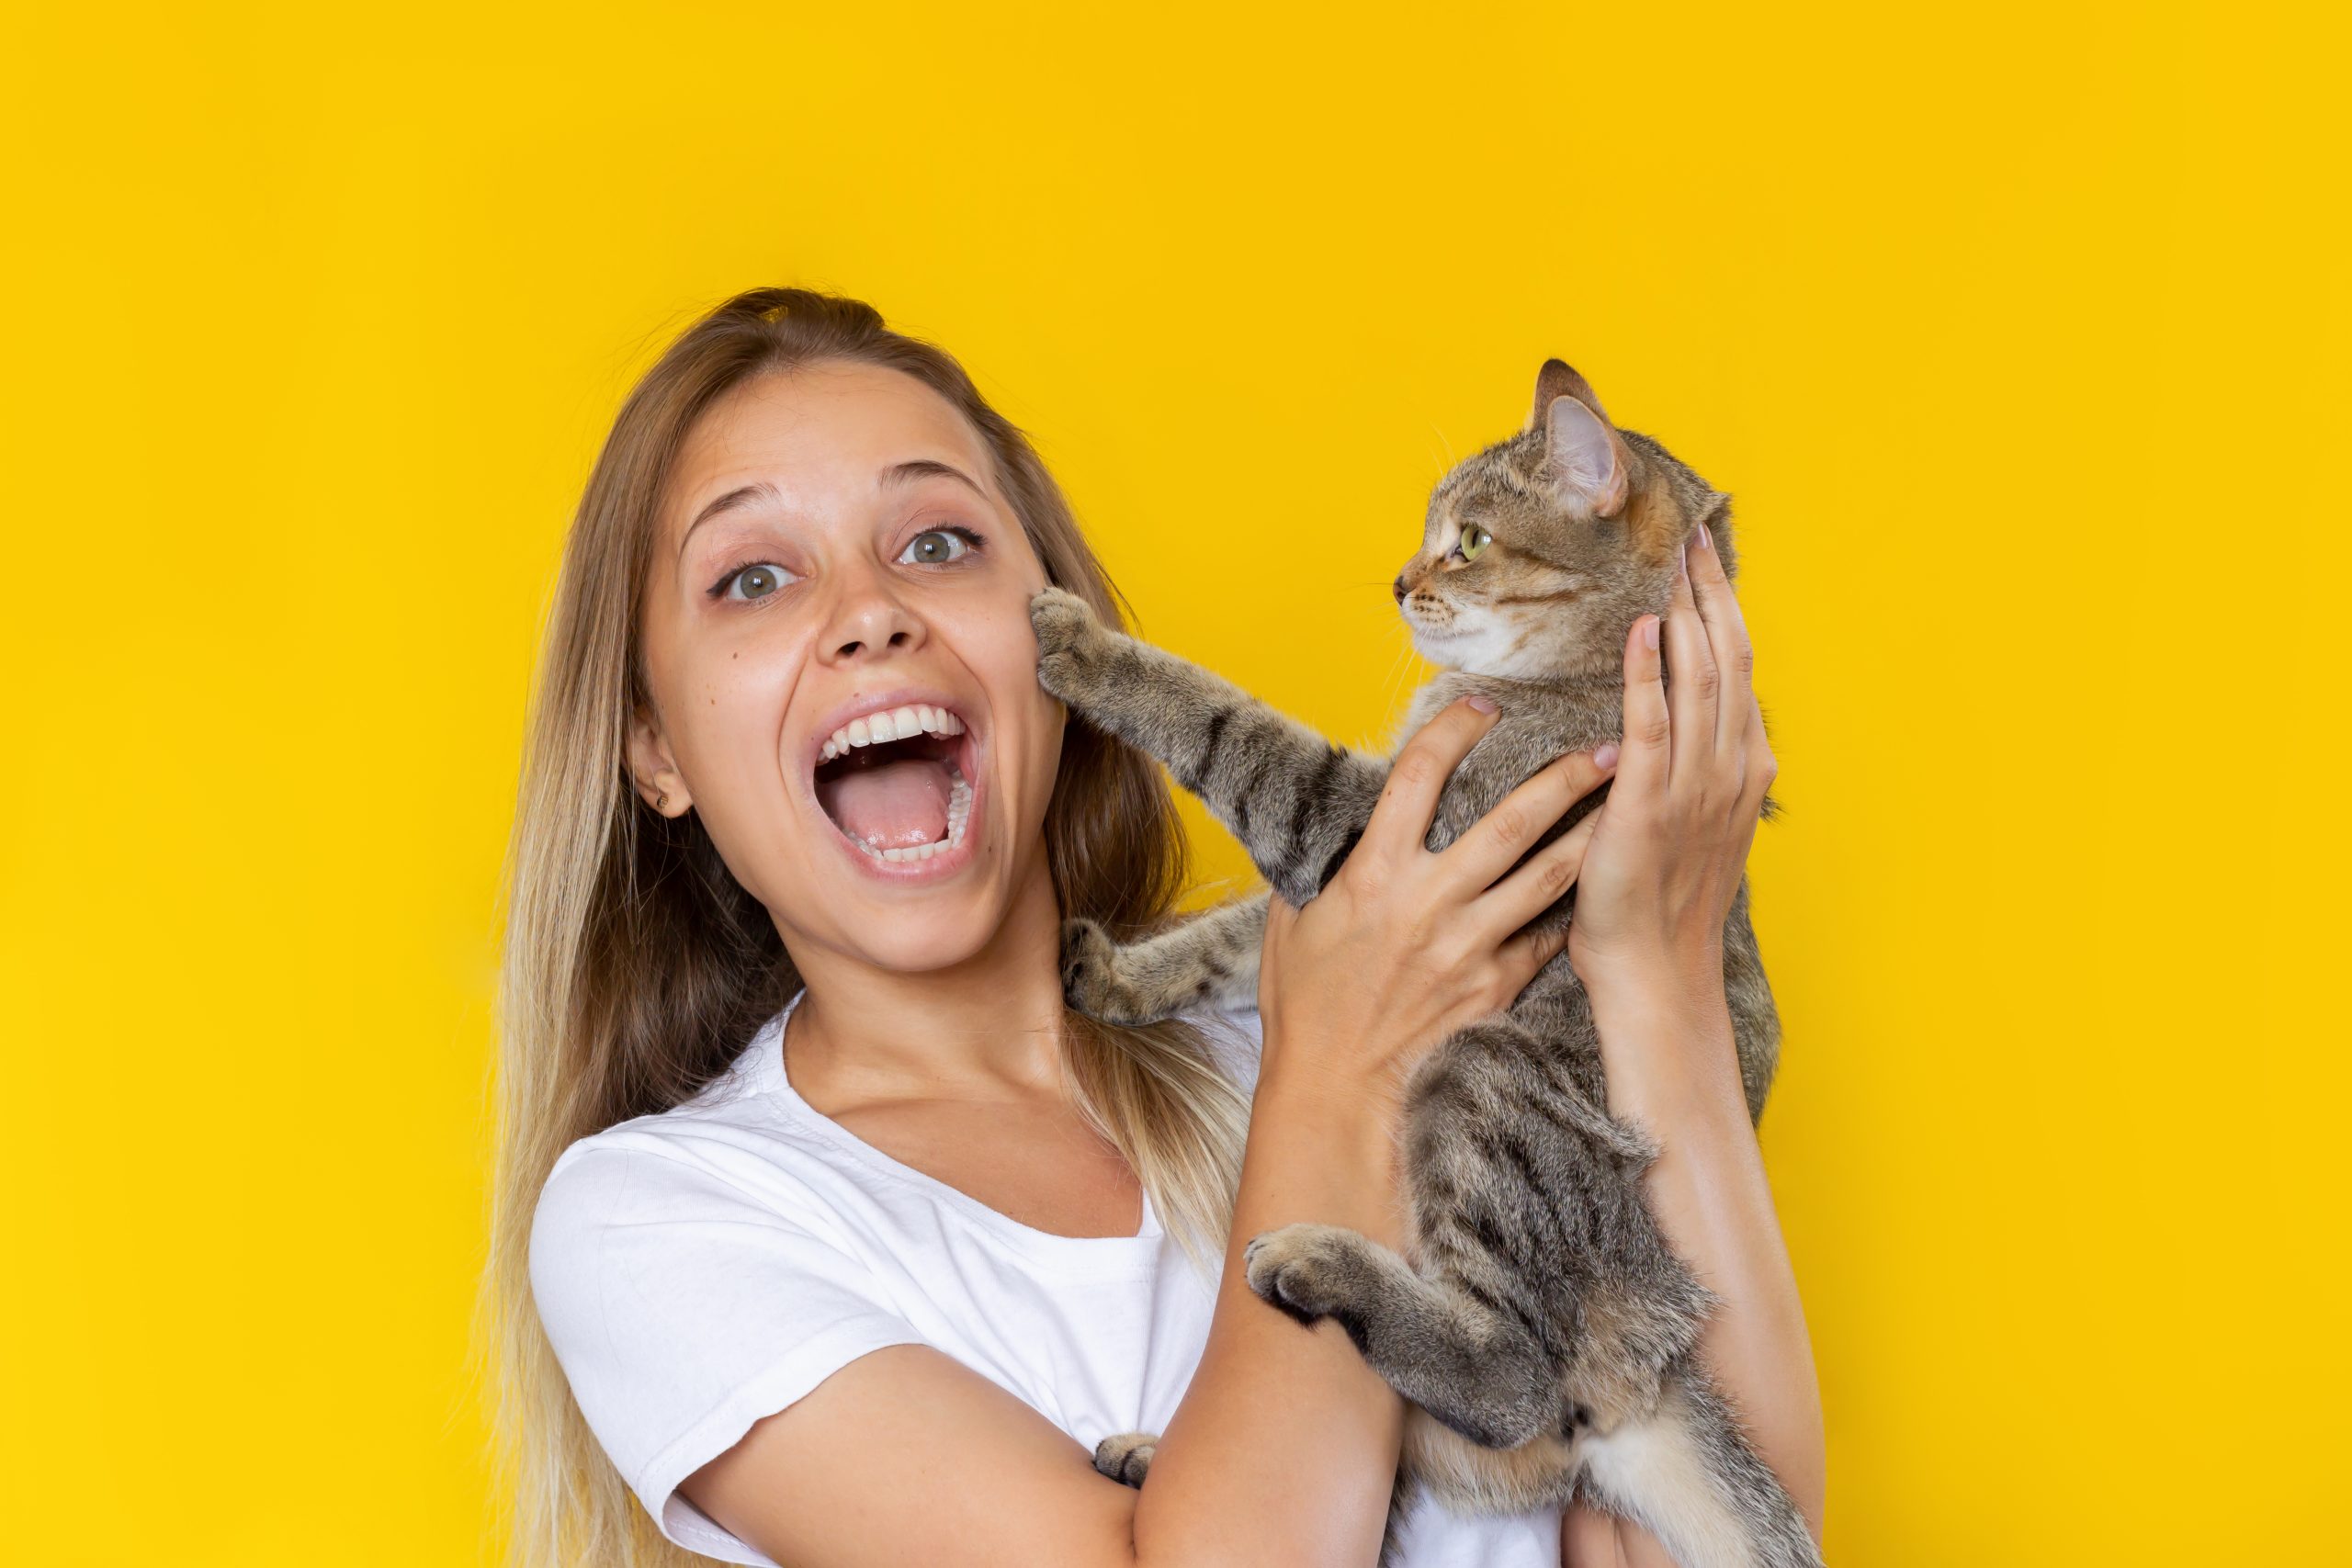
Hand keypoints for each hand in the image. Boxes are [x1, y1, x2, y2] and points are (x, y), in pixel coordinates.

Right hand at [1255, 696, 1617, 1112]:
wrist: (1336, 1091)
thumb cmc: (1306, 1007)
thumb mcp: (1294, 922)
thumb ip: (1324, 868)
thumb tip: (1343, 826)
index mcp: (1373, 873)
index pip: (1418, 776)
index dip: (1454, 730)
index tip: (1484, 705)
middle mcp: (1429, 901)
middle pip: (1512, 820)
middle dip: (1564, 777)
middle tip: (1606, 745)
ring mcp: (1468, 946)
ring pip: (1548, 877)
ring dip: (1591, 834)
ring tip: (1631, 802)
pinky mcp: (1494, 987)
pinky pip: (1546, 938)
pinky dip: (1573, 910)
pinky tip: (1601, 886)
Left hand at [1567, 522, 1777, 1001]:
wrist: (1658, 973)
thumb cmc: (1663, 904)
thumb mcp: (1695, 824)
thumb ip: (1693, 768)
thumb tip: (1676, 719)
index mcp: (1743, 769)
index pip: (1739, 668)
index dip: (1724, 608)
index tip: (1707, 559)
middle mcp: (1730, 769)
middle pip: (1729, 659)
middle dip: (1710, 592)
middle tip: (1692, 536)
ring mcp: (1694, 786)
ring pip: (1700, 679)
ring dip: (1686, 614)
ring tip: (1671, 560)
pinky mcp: (1648, 803)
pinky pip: (1652, 724)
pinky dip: (1648, 672)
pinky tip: (1640, 629)